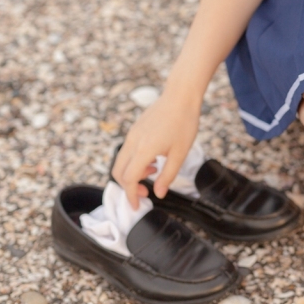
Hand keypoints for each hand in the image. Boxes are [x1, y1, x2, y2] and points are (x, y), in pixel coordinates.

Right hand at [110, 84, 200, 209]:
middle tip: (146, 193)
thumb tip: (159, 194)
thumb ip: (168, 175)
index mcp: (144, 150)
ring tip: (153, 171)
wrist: (181, 96)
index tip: (137, 206)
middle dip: (128, 187)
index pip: (129, 179)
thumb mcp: (180, 154)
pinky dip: (134, 162)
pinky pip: (127, 151)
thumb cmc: (184, 123)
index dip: (131, 196)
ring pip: (121, 161)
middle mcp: (133, 142)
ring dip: (132, 174)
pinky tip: (153, 159)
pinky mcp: (134, 130)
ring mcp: (132, 135)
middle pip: (118, 172)